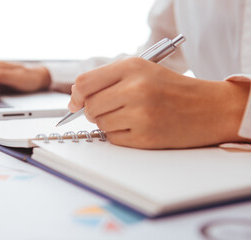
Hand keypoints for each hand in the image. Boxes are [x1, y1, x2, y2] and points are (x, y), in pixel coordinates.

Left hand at [69, 58, 249, 148]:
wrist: (209, 108)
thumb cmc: (172, 89)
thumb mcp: (142, 71)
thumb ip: (107, 80)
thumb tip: (76, 99)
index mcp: (132, 67)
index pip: (85, 83)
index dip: (76, 95)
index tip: (76, 103)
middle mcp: (136, 89)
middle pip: (90, 107)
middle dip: (93, 111)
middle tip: (111, 109)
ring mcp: (141, 114)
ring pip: (101, 124)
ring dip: (109, 123)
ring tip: (131, 116)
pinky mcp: (145, 137)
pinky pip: (114, 139)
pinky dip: (120, 135)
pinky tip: (138, 127)